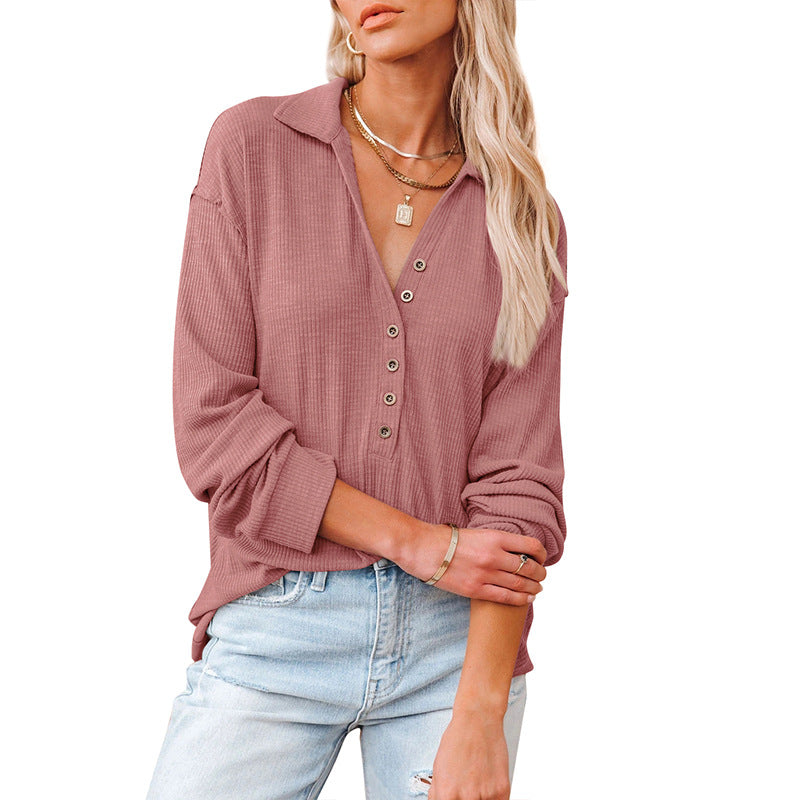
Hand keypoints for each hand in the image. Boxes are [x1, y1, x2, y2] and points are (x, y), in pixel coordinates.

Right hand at [393, 522, 546, 604]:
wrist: (423, 549)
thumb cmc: (447, 539)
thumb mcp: (476, 532)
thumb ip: (496, 541)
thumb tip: (515, 550)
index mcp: (495, 537)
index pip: (530, 546)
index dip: (541, 553)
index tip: (542, 557)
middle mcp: (494, 556)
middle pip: (529, 567)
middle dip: (540, 573)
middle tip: (542, 575)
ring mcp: (486, 574)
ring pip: (521, 584)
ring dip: (534, 587)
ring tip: (538, 588)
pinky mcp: (476, 590)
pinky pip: (506, 598)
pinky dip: (521, 599)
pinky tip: (527, 598)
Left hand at [427, 710, 510, 799]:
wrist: (478, 720)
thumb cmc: (458, 739)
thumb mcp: (438, 768)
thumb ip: (438, 793)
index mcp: (447, 793)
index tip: (454, 798)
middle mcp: (467, 797)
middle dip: (464, 799)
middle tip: (467, 787)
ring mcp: (486, 795)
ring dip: (481, 798)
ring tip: (477, 783)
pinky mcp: (502, 790)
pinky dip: (493, 796)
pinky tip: (487, 782)